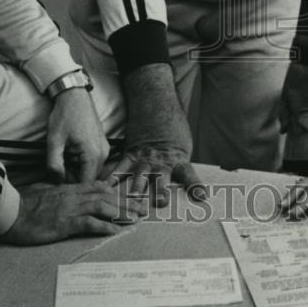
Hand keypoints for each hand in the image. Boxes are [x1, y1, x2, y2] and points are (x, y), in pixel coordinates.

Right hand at [2, 181, 139, 244]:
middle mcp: (73, 196)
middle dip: (126, 202)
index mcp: (69, 189)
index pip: (99, 186)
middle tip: (142, 209)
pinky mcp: (64, 223)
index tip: (129, 197)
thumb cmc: (23, 205)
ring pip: (102, 207)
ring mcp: (69, 209)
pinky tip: (116, 230)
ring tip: (135, 219)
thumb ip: (57, 192)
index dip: (117, 192)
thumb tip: (63, 194)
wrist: (9, 213)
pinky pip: (89, 223)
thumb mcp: (44, 194)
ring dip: (121, 213)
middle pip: (106, 196)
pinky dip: (104, 226)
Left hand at [46, 88, 109, 182]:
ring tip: (64, 156)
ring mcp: (105, 150)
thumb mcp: (54, 141)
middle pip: (88, 180)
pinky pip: (92, 163)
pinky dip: (81, 162)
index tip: (57, 181)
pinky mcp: (102, 146)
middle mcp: (103, 154)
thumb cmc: (65, 116)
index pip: (84, 184)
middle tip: (58, 165)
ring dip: (76, 170)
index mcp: (93, 155)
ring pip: (90, 171)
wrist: (74, 96)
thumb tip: (57, 182)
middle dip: (72, 177)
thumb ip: (54, 165)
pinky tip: (71, 152)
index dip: (69, 186)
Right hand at [106, 63, 206, 206]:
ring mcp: (144, 157)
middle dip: (162, 189)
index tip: (201, 196)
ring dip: (138, 186)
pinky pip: (121, 167)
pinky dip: (113, 177)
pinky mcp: (130, 153)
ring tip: (133, 197)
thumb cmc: (173, 128)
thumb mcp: (183, 146)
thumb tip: (188, 188)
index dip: (195, 185)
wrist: (156, 104)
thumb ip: (180, 166)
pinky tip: (105, 186)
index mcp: (177, 158)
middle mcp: (161, 160)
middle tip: (162, 202)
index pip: (188, 174)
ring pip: (141, 173)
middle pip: (162, 176)